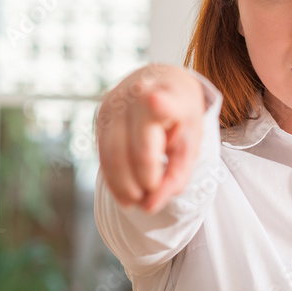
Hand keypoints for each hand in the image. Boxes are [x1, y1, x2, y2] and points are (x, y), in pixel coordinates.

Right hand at [95, 64, 205, 213]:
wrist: (163, 82)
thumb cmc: (182, 119)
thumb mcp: (190, 146)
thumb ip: (175, 178)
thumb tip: (149, 208)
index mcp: (171, 96)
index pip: (163, 101)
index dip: (159, 104)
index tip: (155, 102)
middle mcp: (138, 94)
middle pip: (130, 148)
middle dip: (138, 182)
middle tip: (148, 203)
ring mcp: (114, 103)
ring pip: (110, 153)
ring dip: (122, 185)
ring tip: (137, 202)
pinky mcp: (101, 114)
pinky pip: (101, 152)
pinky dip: (112, 178)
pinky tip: (124, 193)